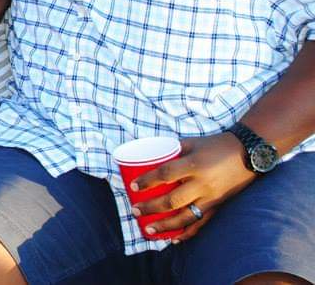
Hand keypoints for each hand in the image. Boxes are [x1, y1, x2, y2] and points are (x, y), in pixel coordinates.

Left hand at [131, 133, 255, 241]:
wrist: (248, 153)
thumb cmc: (215, 145)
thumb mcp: (192, 142)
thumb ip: (172, 150)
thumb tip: (148, 155)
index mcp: (194, 164)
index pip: (165, 175)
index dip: (147, 181)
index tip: (132, 187)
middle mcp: (202, 184)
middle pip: (172, 200)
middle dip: (151, 208)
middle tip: (135, 211)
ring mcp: (212, 197)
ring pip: (186, 217)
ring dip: (165, 226)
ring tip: (148, 229)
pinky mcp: (219, 206)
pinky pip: (202, 223)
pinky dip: (187, 233)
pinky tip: (174, 238)